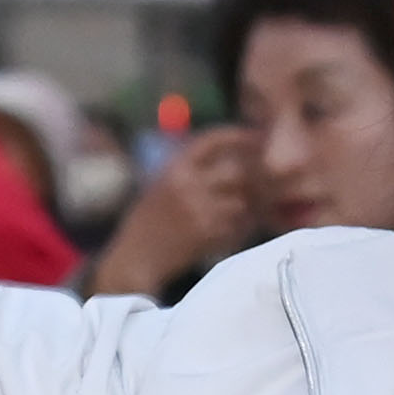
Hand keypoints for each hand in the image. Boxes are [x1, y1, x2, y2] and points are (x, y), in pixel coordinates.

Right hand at [87, 126, 258, 300]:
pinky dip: (241, 229)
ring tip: (244, 214)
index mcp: (174, 168)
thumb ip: (189, 171)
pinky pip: (238, 226)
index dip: (236, 136)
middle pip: (235, 171)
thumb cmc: (147, 222)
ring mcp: (200, 209)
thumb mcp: (160, 185)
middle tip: (257, 186)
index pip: (211, 140)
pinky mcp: (208, 234)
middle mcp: (188, 184)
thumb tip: (229, 159)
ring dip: (246, 208)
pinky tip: (235, 232)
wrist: (136, 258)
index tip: (254, 137)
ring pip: (241, 201)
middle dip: (248, 179)